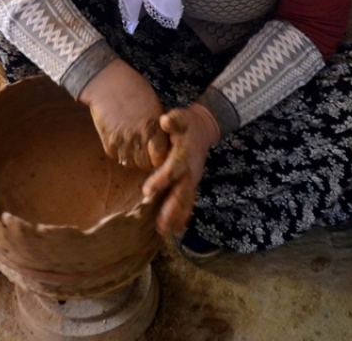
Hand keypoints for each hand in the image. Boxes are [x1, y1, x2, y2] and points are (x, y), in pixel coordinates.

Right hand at [78, 58, 170, 169]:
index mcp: (153, 127)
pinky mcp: (107, 140)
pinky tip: (118, 140)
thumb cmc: (133, 88)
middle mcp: (139, 137)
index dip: (158, 156)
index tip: (156, 152)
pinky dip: (117, 151)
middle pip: (145, 163)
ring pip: (129, 162)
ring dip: (131, 157)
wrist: (106, 82)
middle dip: (145, 159)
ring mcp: (122, 140)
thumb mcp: (153, 105)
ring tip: (130, 145)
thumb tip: (162, 140)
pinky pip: (115, 156)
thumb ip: (158, 125)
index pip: (160, 156)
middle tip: (143, 150)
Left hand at [142, 104, 220, 236]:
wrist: (204, 129)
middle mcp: (190, 172)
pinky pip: (188, 203)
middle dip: (171, 210)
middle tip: (160, 226)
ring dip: (176, 218)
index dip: (161, 180)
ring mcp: (192, 180)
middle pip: (181, 193)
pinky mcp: (191, 184)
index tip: (147, 192)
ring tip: (164, 233)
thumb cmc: (188, 124)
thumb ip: (174, 121)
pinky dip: (182, 217)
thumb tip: (165, 121)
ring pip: (185, 202)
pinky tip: (175, 231)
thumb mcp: (181, 118)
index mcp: (183, 156)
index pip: (172, 170)